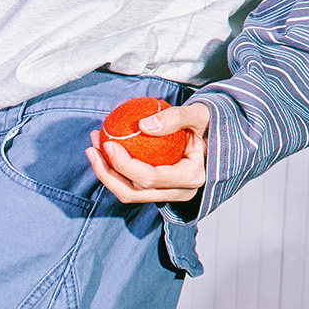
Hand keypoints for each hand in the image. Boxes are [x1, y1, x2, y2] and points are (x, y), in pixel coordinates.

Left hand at [86, 100, 209, 203]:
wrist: (216, 134)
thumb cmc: (209, 122)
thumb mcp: (199, 113)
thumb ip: (175, 117)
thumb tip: (143, 126)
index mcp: (191, 177)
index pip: (150, 178)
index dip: (124, 164)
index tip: (108, 143)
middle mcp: (179, 192)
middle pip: (134, 192)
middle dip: (107, 173)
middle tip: (92, 148)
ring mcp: (168, 194)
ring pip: (129, 194)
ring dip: (106, 174)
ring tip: (93, 149)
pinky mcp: (158, 191)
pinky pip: (131, 186)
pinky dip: (115, 172)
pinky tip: (103, 151)